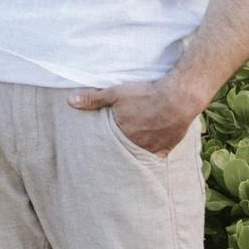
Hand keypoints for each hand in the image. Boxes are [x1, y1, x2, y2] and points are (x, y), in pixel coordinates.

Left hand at [68, 78, 197, 155]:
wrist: (178, 98)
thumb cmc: (146, 94)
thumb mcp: (115, 93)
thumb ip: (93, 99)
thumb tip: (69, 102)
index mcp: (121, 133)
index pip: (108, 143)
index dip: (104, 142)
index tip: (98, 145)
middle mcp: (136, 144)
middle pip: (123, 149)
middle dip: (118, 149)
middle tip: (114, 148)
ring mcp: (153, 147)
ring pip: (139, 153)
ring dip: (134, 150)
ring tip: (129, 148)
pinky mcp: (167, 147)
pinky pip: (157, 155)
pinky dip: (152, 153)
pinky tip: (147, 150)